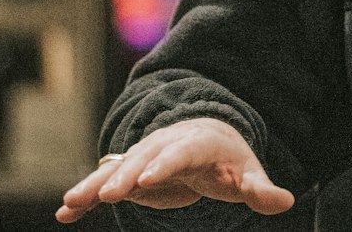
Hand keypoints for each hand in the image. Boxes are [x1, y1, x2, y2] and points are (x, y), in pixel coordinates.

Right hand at [56, 117, 293, 223]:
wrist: (206, 138)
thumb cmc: (228, 159)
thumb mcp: (247, 172)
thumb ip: (260, 188)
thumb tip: (286, 200)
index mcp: (197, 142)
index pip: (181, 152)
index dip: (165, 164)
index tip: (148, 178)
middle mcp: (165, 144)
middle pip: (143, 158)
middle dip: (124, 175)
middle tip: (106, 194)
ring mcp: (144, 157)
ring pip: (117, 169)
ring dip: (94, 185)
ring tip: (71, 202)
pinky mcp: (130, 174)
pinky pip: (105, 184)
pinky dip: (86, 195)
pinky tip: (65, 213)